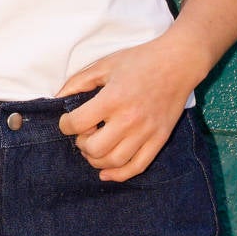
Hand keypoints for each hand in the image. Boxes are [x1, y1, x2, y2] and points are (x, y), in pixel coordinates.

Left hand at [58, 28, 207, 181]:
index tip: (68, 121)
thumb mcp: (105, 65)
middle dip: (82, 144)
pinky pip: (137, 167)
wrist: (178, 63)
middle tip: (84, 134)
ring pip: (114, 161)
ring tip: (94, 149)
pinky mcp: (159, 139)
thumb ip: (78, 82)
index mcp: (113, 98)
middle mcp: (130, 119)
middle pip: (94, 148)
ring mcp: (146, 132)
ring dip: (96, 160)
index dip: (65, 125)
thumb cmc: (140, 61)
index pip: (78, 124)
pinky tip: (106, 172)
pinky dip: (119, 174)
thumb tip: (57, 98)